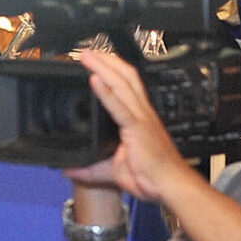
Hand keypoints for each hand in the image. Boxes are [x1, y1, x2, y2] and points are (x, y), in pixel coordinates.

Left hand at [69, 48, 202, 206]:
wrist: (171, 188)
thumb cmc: (151, 178)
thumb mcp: (114, 170)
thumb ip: (90, 169)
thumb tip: (69, 170)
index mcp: (139, 119)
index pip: (128, 86)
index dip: (114, 71)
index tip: (97, 61)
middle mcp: (142, 114)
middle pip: (126, 78)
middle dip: (108, 61)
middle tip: (87, 51)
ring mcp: (142, 119)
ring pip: (123, 85)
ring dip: (104, 68)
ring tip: (87, 56)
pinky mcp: (138, 129)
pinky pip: (120, 107)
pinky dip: (106, 92)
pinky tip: (95, 80)